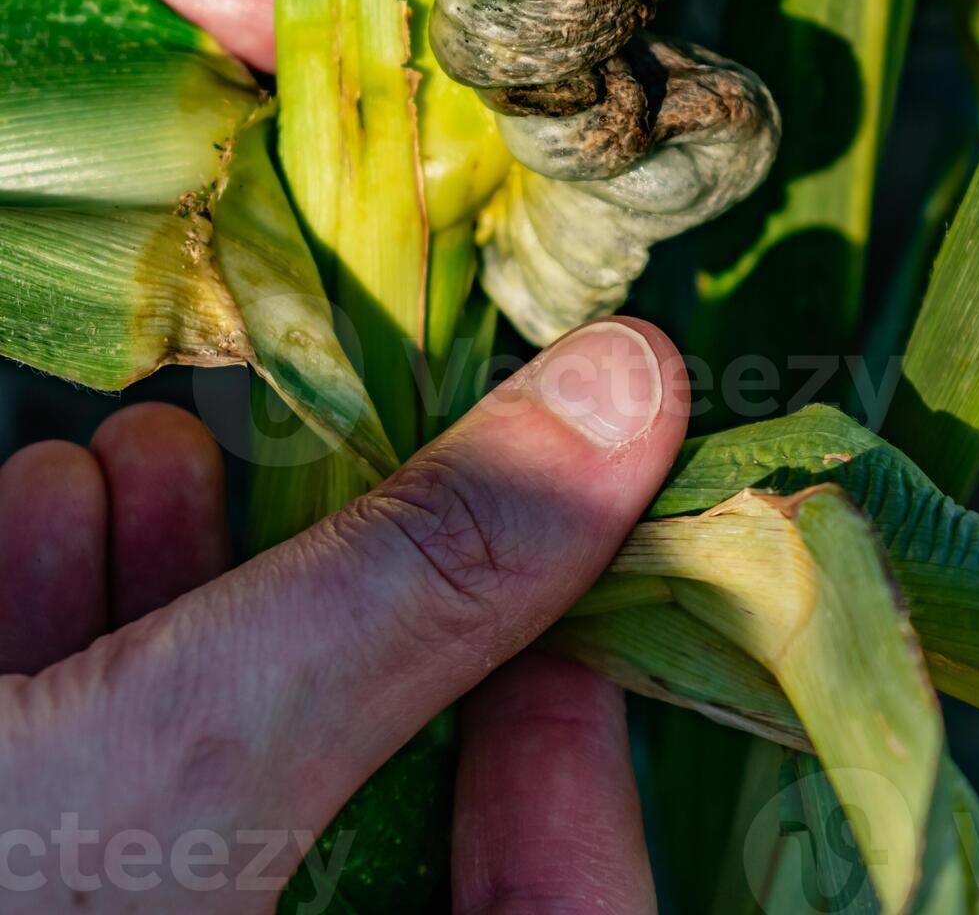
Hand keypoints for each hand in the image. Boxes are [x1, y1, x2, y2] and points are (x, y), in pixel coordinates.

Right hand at [0, 319, 687, 910]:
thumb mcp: (197, 738)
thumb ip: (422, 577)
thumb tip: (632, 397)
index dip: (582, 766)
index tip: (570, 556)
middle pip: (369, 768)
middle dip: (355, 592)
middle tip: (365, 453)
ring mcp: (118, 873)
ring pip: (227, 721)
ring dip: (191, 558)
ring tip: (148, 452)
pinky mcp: (25, 812)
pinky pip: (101, 717)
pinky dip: (81, 591)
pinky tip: (51, 502)